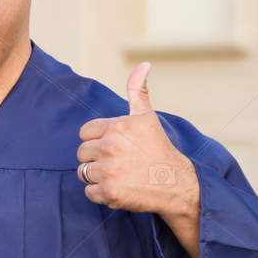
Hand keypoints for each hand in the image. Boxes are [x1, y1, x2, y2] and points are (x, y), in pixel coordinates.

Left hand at [77, 62, 201, 257]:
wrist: (176, 183)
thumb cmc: (158, 149)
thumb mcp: (147, 117)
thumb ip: (137, 91)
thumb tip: (144, 64)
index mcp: (117, 126)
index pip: (85, 133)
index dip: (98, 140)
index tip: (115, 146)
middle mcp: (110, 147)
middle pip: (82, 153)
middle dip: (96, 158)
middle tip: (119, 162)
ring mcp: (109, 171)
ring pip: (83, 172)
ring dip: (97, 176)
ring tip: (119, 174)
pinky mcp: (109, 192)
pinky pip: (89, 192)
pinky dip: (101, 193)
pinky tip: (120, 187)